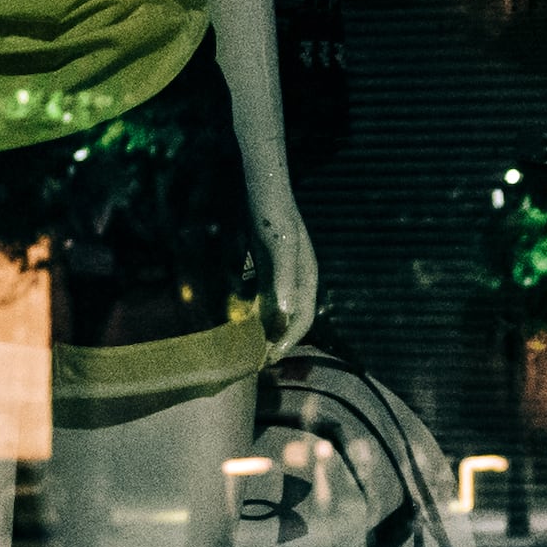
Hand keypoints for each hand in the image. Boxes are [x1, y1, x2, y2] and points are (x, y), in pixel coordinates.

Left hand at [253, 187, 320, 358]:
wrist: (263, 186)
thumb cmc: (273, 216)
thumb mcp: (280, 248)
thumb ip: (282, 281)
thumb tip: (284, 318)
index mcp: (306, 278)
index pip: (302, 320)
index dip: (287, 342)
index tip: (268, 359)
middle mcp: (297, 278)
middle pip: (291, 318)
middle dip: (277, 340)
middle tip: (256, 360)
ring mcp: (282, 271)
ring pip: (277, 308)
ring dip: (265, 327)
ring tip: (248, 345)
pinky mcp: (267, 264)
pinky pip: (264, 296)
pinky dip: (255, 310)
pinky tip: (240, 317)